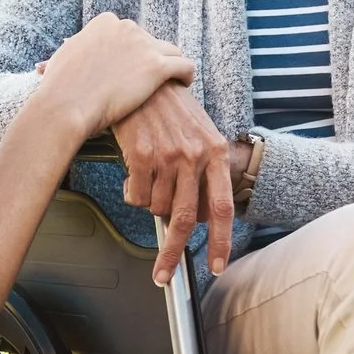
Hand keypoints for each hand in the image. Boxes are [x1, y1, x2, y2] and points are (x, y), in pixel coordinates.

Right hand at [35, 13, 194, 140]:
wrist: (65, 105)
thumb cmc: (59, 89)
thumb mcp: (64, 57)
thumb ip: (75, 49)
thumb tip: (63, 52)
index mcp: (106, 22)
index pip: (130, 33)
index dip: (133, 51)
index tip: (133, 67)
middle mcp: (126, 28)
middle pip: (151, 41)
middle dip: (150, 59)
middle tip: (149, 81)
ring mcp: (143, 46)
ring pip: (172, 51)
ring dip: (172, 65)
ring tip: (173, 82)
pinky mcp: (156, 67)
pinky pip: (185, 65)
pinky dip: (187, 74)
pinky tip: (185, 85)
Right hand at [113, 82, 240, 282]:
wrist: (145, 79)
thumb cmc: (172, 108)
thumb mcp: (200, 134)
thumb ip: (204, 172)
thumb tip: (198, 216)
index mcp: (215, 152)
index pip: (222, 207)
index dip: (220, 242)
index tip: (216, 266)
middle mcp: (194, 156)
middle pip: (185, 218)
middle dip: (173, 253)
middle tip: (164, 274)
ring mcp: (168, 155)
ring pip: (156, 207)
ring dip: (149, 204)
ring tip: (148, 181)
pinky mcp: (141, 155)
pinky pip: (135, 195)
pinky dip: (132, 193)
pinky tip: (133, 174)